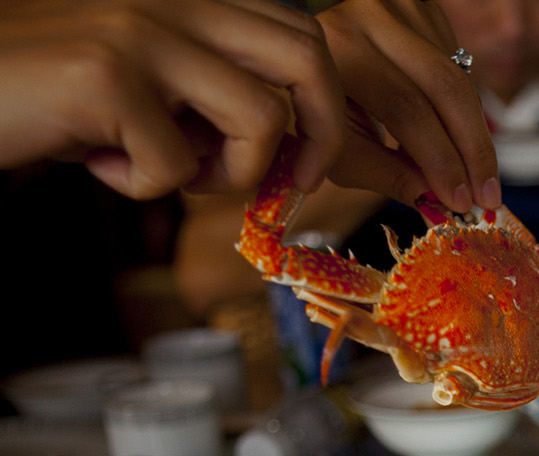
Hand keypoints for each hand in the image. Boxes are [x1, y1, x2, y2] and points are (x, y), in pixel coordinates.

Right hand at [0, 0, 343, 199]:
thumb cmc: (45, 93)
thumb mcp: (141, 81)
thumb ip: (209, 96)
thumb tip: (287, 150)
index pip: (300, 32)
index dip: (325, 103)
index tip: (307, 160)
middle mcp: (173, 0)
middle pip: (306, 58)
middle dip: (321, 136)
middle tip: (294, 186)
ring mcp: (141, 34)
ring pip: (261, 119)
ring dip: (225, 174)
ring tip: (158, 168)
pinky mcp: (108, 79)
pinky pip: (176, 167)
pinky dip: (138, 186)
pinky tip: (92, 160)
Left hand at [317, 0, 498, 212]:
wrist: (315, 56)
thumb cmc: (322, 109)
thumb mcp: (339, 147)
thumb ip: (386, 174)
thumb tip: (437, 200)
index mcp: (339, 49)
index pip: (406, 108)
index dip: (440, 159)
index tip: (460, 200)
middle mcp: (371, 18)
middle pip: (445, 87)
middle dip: (473, 149)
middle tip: (487, 194)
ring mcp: (403, 10)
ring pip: (460, 79)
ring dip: (476, 135)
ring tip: (482, 178)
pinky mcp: (426, 12)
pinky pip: (460, 69)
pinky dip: (466, 113)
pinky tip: (460, 140)